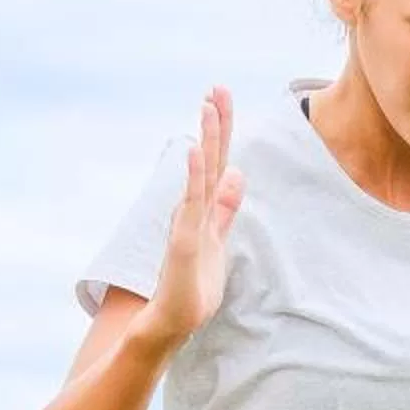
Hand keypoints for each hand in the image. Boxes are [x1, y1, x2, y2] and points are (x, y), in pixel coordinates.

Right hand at [151, 87, 244, 340]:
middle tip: (217, 87)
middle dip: (216, 123)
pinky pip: (192, 202)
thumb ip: (226, 207)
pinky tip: (197, 150)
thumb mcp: (219, 238)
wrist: (172, 321)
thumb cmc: (193, 285)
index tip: (222, 98)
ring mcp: (187, 223)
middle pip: (209, 159)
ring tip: (208, 105)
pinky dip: (194, 175)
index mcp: (204, 208)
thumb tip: (237, 173)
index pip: (216, 162)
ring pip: (200, 174)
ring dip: (206, 139)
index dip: (222, 132)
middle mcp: (194, 209)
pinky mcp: (184, 241)